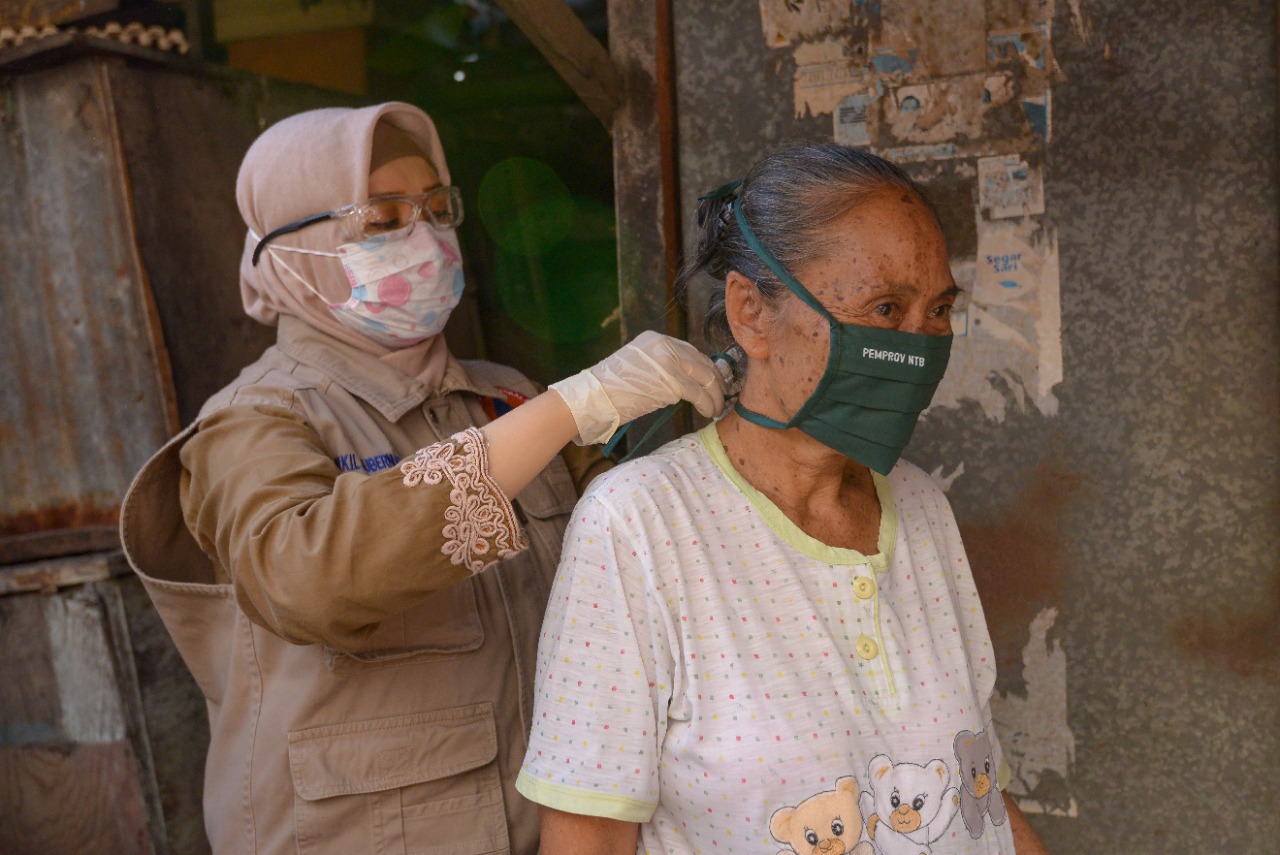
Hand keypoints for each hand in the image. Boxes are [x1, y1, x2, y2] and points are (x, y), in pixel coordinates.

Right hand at [550, 330, 728, 444]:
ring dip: (714, 396)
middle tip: (722, 396)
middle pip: (702, 362)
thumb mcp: (639, 368)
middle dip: (716, 382)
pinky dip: (707, 404)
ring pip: (705, 377)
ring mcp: (668, 360)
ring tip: (716, 409)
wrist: (593, 398)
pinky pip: (698, 392)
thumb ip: (662, 368)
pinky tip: (708, 413)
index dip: (705, 369)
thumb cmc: (611, 391)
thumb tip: (688, 383)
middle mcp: (664, 344)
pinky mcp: (670, 380)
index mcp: (656, 339)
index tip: (713, 383)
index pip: (690, 352)